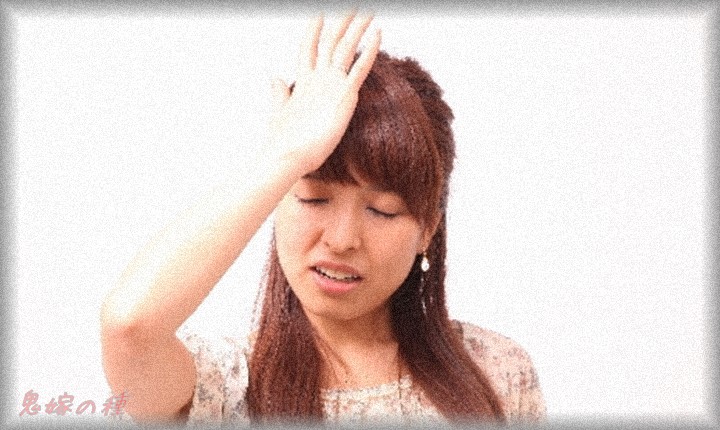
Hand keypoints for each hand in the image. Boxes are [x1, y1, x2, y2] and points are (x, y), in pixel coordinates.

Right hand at [268, 12, 380, 174]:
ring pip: (347, 46)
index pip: (310, 46)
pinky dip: (371, 49)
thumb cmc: (282, 142)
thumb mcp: (280, 111)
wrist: (286, 157)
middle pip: (332, 40)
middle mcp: (317, 78)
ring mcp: (330, 85)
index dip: (315, 28)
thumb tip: (275, 78)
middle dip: (342, 21)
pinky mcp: (344, 96)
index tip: (320, 12)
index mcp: (303, 82)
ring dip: (358, 26)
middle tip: (352, 6)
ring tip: (368, 9)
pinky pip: (361, 67)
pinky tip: (379, 33)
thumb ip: (279, 92)